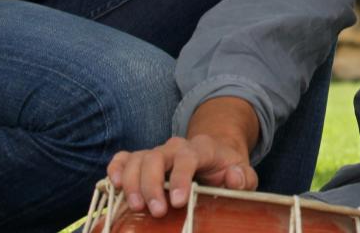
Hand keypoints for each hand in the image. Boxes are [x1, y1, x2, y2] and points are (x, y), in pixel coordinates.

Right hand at [107, 134, 255, 217]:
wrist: (216, 155)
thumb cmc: (228, 169)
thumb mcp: (243, 174)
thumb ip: (243, 178)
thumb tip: (233, 177)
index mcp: (202, 148)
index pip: (188, 158)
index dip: (180, 178)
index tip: (177, 202)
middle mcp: (176, 147)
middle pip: (156, 157)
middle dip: (152, 185)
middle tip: (156, 212)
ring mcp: (158, 152)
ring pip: (137, 158)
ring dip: (133, 183)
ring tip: (136, 207)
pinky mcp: (143, 160)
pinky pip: (123, 158)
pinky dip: (115, 169)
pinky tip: (115, 186)